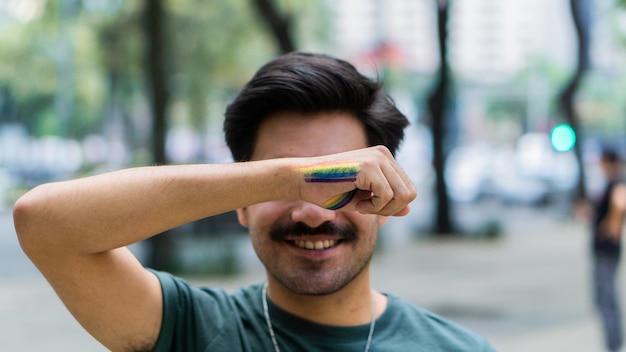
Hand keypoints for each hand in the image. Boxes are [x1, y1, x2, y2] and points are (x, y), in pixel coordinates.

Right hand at [294, 146, 415, 215]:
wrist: (301, 180)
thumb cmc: (328, 191)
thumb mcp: (363, 200)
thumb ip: (386, 203)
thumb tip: (408, 210)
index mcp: (383, 158)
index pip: (408, 189)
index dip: (392, 207)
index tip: (370, 208)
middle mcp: (383, 154)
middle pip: (410, 193)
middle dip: (390, 209)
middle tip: (366, 209)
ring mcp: (377, 158)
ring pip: (402, 196)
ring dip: (382, 209)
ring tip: (361, 206)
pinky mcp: (369, 166)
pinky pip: (387, 196)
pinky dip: (373, 208)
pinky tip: (357, 205)